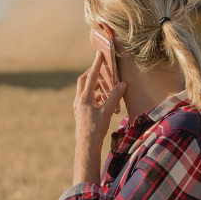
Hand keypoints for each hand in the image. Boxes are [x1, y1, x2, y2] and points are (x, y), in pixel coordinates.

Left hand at [73, 51, 126, 184]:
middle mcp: (79, 101)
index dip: (96, 65)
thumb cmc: (96, 129)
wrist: (86, 145)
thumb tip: (122, 83)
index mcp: (84, 98)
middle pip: (83, 81)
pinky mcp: (80, 112)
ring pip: (84, 90)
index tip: (99, 54)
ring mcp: (78, 107)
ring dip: (94, 84)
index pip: (91, 77)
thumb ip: (114, 96)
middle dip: (92, 72)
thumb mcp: (107, 111)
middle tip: (101, 66)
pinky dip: (94, 94)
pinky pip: (86, 98)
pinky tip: (102, 98)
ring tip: (105, 82)